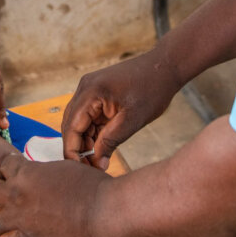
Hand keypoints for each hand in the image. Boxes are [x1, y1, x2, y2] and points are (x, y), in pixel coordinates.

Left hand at [0, 154, 110, 236]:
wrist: (101, 214)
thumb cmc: (89, 186)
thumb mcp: (64, 168)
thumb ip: (46, 172)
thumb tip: (41, 175)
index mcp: (25, 172)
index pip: (5, 164)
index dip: (6, 165)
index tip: (7, 166)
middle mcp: (16, 196)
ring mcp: (20, 220)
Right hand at [62, 50, 179, 169]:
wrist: (165, 67)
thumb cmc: (153, 90)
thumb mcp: (132, 120)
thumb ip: (110, 142)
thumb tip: (97, 163)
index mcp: (91, 92)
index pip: (71, 127)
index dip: (73, 151)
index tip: (80, 170)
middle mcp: (85, 87)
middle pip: (70, 124)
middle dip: (78, 147)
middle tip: (91, 168)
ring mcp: (90, 88)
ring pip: (78, 121)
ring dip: (85, 140)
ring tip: (97, 160)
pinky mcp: (97, 92)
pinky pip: (88, 115)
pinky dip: (92, 131)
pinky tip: (101, 146)